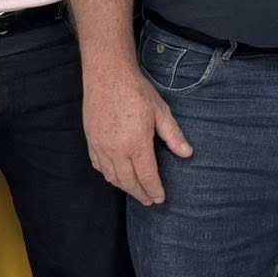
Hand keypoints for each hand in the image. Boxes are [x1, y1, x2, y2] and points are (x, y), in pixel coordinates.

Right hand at [83, 64, 193, 206]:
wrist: (108, 75)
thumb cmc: (136, 91)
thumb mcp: (161, 111)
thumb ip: (173, 135)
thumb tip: (187, 153)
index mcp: (136, 144)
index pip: (147, 176)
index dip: (154, 190)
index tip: (160, 199)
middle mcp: (116, 150)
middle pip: (128, 182)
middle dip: (140, 194)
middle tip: (148, 201)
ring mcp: (100, 147)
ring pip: (112, 177)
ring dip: (124, 187)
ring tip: (135, 191)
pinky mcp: (91, 141)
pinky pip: (98, 166)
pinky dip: (108, 175)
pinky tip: (116, 175)